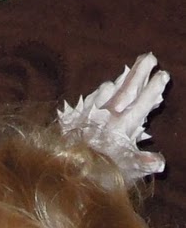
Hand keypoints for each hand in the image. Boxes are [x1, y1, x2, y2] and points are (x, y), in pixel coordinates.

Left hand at [56, 54, 168, 183]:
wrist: (63, 166)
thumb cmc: (99, 171)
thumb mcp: (126, 171)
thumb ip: (144, 163)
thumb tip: (160, 161)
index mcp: (123, 124)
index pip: (143, 102)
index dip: (154, 88)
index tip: (163, 74)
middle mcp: (108, 113)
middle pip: (127, 87)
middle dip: (140, 71)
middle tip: (150, 56)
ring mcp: (91, 110)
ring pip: (110, 88)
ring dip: (122, 78)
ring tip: (130, 69)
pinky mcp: (78, 112)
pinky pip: (94, 94)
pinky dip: (104, 88)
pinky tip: (107, 86)